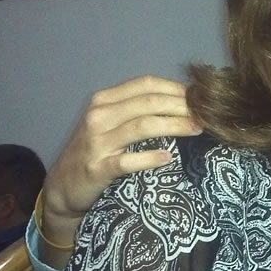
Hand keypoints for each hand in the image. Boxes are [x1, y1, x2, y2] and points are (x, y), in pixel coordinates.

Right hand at [40, 76, 197, 250]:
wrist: (64, 186)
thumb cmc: (97, 151)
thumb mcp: (112, 123)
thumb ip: (139, 109)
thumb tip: (184, 100)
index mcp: (105, 100)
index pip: (146, 84)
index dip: (176, 88)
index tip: (200, 96)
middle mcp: (99, 116)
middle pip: (149, 103)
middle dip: (182, 106)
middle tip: (206, 114)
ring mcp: (97, 142)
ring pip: (143, 126)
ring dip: (175, 126)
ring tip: (197, 129)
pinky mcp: (97, 167)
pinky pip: (128, 161)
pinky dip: (151, 158)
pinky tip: (168, 157)